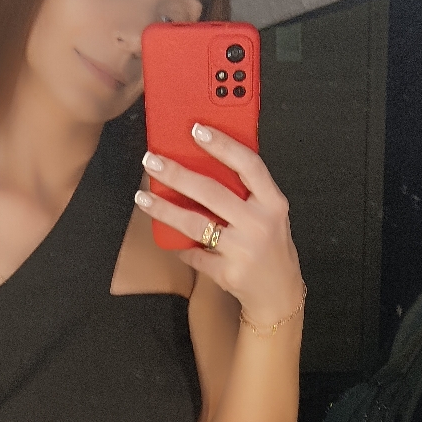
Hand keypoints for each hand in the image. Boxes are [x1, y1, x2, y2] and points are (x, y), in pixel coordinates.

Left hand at [136, 124, 303, 325]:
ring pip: (195, 224)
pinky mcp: (228, 273)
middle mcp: (260, 225)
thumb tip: (203, 160)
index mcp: (273, 203)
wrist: (279, 292)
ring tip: (143, 197)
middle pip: (212, 192)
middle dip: (177, 174)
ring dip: (164, 209)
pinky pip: (194, 254)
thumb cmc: (270, 245)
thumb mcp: (270, 214)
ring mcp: (244, 251)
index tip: (196, 129)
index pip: (249, 165)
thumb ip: (248, 191)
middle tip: (152, 160)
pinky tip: (168, 236)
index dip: (223, 145)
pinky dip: (179, 245)